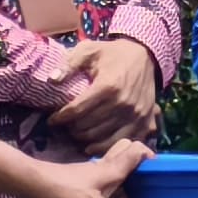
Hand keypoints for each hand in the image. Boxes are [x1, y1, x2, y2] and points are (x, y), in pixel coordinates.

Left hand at [19, 137, 148, 197]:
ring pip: (116, 170)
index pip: (137, 150)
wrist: (32, 184)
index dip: (150, 156)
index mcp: (112, 168)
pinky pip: (104, 182)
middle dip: (139, 164)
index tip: (159, 171)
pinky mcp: (82, 180)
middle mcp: (105, 166)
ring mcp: (92, 173)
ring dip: (125, 184)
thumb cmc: (65, 191)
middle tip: (145, 185)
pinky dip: (111, 193)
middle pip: (127, 153)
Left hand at [44, 35, 159, 154]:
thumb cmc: (112, 53)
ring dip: (85, 139)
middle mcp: (123, 103)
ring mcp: (135, 115)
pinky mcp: (145, 122)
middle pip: (88, 126)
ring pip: (103, 138)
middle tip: (65, 126)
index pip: (77, 110)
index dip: (60, 117)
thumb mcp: (88, 50)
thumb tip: (52, 80)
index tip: (52, 119)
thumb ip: (69, 64)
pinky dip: (105, 147)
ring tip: (76, 133)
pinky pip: (122, 142)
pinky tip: (93, 145)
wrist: (143, 56)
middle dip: (71, 128)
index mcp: (108, 86)